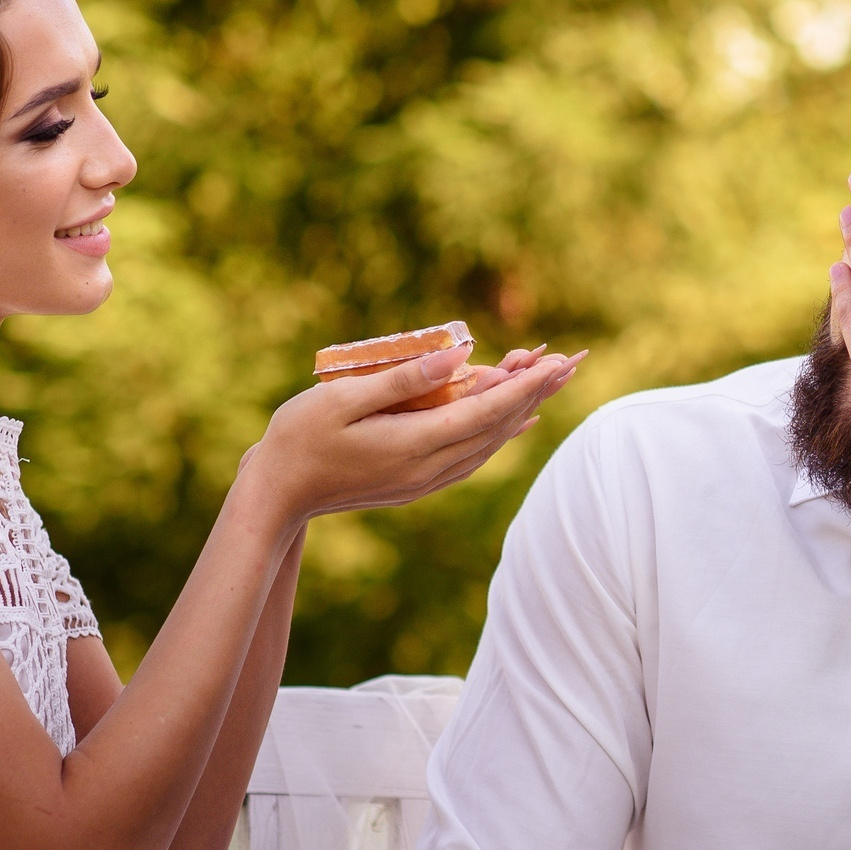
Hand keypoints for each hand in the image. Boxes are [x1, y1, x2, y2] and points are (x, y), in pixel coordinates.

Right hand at [247, 341, 584, 523]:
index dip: (525, 385)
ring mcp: (425, 480)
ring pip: (489, 443)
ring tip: (551, 381)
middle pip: (498, 427)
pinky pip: (473, 455)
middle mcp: (429, 468)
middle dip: (537, 393)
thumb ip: (406, 378)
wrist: (277, 494)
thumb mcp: (346, 396)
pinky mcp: (417, 483)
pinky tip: (516, 421)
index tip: (557, 362)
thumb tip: (462, 355)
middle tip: (573, 362)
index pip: (487, 410)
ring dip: (522, 410)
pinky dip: (500, 432)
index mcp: (415, 444)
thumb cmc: (300, 436)